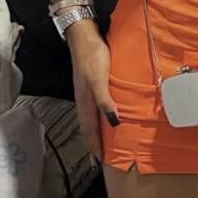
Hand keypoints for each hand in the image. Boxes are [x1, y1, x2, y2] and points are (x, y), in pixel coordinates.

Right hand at [66, 20, 119, 159]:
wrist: (83, 37)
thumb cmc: (92, 57)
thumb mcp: (99, 80)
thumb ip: (105, 101)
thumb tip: (113, 122)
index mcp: (85, 101)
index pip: (90, 129)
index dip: (95, 145)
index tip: (99, 159)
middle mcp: (83, 100)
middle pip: (87, 126)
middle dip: (93, 141)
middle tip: (100, 155)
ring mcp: (85, 92)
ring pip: (88, 117)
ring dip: (94, 130)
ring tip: (101, 140)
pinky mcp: (89, 83)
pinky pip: (92, 107)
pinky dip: (97, 116)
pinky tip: (103, 114)